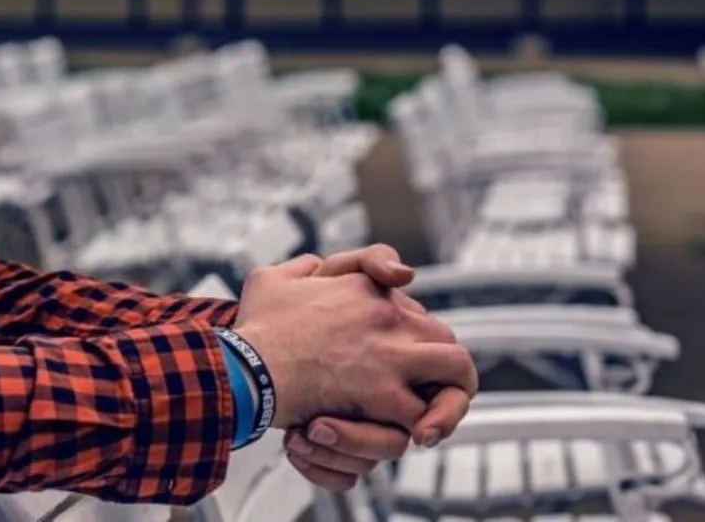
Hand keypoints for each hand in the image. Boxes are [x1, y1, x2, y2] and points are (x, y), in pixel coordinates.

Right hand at [229, 251, 476, 439]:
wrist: (246, 367)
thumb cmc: (254, 329)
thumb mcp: (271, 278)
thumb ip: (302, 268)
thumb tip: (315, 268)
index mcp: (362, 287)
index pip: (405, 290)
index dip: (403, 315)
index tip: (393, 339)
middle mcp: (387, 316)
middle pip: (442, 334)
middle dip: (439, 362)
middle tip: (427, 387)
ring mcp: (391, 356)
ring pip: (458, 371)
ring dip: (449, 397)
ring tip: (433, 417)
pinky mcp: (384, 396)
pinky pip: (424, 417)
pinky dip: (420, 430)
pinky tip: (409, 436)